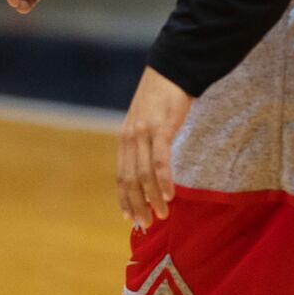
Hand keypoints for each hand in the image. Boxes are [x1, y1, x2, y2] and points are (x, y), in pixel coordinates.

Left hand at [117, 67, 195, 232]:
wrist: (173, 69)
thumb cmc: (165, 96)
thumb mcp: (150, 120)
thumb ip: (147, 141)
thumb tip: (152, 162)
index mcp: (125, 138)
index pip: (121, 176)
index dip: (124, 199)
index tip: (130, 218)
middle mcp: (129, 138)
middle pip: (129, 180)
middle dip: (136, 205)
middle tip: (146, 224)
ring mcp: (144, 134)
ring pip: (143, 175)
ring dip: (152, 198)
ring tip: (162, 216)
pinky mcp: (161, 129)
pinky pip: (160, 161)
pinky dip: (164, 181)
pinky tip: (171, 195)